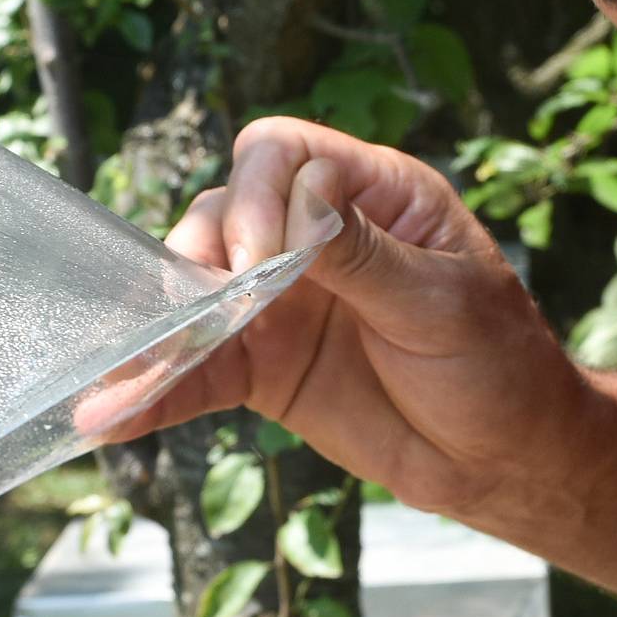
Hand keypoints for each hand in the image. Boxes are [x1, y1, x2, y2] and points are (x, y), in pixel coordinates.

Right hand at [110, 118, 582, 519]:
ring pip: (196, 289)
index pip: (286, 155)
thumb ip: (367, 256)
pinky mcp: (263, 367)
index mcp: (375, 194)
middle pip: (225, 213)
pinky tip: (110, 416)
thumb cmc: (501, 367)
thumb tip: (302, 200)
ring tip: (116, 373)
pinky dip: (155, 391)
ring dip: (157, 327)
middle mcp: (316, 236)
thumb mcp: (445, 306)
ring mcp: (282, 301)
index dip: (259, 194)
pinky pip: (197, 370)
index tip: (261, 259)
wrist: (507, 461)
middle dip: (201, 256)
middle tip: (209, 312)